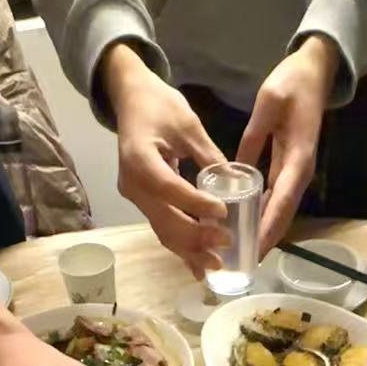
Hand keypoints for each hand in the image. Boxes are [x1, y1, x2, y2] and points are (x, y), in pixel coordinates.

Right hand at [102, 44, 228, 273]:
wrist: (130, 99)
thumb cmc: (159, 105)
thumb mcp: (188, 124)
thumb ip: (210, 155)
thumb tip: (236, 183)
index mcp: (140, 159)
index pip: (170, 189)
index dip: (196, 204)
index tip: (222, 213)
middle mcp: (132, 184)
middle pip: (164, 219)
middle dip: (195, 238)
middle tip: (225, 246)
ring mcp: (134, 196)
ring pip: (162, 230)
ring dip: (188, 251)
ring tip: (214, 266)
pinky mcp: (141, 201)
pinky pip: (161, 226)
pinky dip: (181, 245)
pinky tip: (197, 266)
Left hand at [239, 36, 339, 255]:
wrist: (315, 72)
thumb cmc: (292, 83)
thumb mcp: (267, 104)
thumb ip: (253, 137)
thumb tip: (235, 169)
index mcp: (298, 158)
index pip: (282, 201)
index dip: (268, 228)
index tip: (254, 250)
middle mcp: (301, 172)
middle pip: (283, 215)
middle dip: (266, 240)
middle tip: (244, 264)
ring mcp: (297, 172)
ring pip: (281, 211)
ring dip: (265, 233)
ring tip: (244, 254)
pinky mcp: (291, 169)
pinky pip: (278, 199)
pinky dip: (265, 216)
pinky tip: (248, 227)